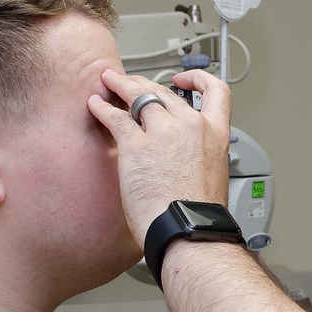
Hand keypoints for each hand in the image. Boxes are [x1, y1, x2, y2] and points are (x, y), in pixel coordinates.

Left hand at [88, 68, 232, 245]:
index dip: (196, 79)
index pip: (216, 91)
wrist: (187, 231)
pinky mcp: (135, 144)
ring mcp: (164, 132)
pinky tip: (95, 106)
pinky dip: (102, 107)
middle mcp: (192, 126)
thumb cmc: (198, 216)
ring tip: (109, 83)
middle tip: (132, 85)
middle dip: (145, 85)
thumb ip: (200, 159)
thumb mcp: (212, 177)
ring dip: (121, 86)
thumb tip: (187, 163)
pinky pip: (114, 116)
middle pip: (166, 92)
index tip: (182, 80)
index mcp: (216, 134)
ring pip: (139, 94)